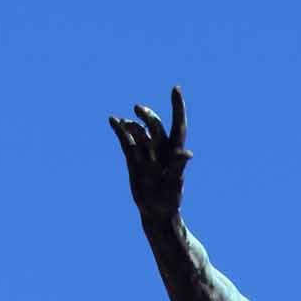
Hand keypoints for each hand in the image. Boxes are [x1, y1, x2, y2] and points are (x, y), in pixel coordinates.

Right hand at [109, 87, 191, 221]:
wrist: (155, 211)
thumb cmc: (169, 200)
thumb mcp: (174, 184)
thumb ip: (178, 166)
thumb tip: (187, 153)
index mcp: (174, 151)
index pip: (177, 125)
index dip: (177, 107)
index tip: (175, 88)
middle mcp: (161, 148)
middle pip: (154, 125)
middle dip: (147, 114)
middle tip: (137, 108)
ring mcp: (146, 152)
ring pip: (138, 131)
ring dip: (131, 125)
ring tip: (122, 123)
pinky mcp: (133, 158)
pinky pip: (125, 140)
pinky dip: (119, 130)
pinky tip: (113, 120)